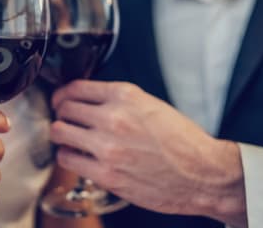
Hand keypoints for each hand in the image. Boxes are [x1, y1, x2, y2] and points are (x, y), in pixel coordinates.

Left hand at [50, 80, 246, 227]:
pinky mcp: (106, 173)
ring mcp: (107, 146)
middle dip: (61, 113)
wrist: (203, 174)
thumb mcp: (152, 105)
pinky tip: (77, 157)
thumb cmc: (183, 142)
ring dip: (61, 135)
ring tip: (69, 139)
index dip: (64, 94)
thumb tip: (91, 101)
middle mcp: (113, 117)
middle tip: (64, 119)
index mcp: (126, 95)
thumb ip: (119, 101)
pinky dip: (68, 157)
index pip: (76, 87)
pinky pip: (67, 159)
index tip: (62, 99)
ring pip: (60, 132)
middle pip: (64, 108)